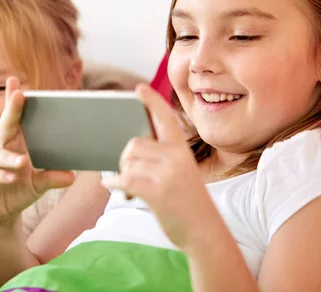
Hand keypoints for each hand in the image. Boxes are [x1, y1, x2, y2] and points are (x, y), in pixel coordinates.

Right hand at [0, 77, 75, 227]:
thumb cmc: (17, 191)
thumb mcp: (38, 185)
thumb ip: (52, 178)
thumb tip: (71, 175)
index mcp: (11, 143)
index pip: (13, 119)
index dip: (13, 102)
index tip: (18, 84)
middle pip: (3, 126)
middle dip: (11, 110)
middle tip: (19, 95)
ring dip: (8, 157)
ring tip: (22, 162)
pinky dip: (0, 175)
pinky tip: (11, 178)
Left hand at [103, 84, 218, 250]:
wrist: (206, 233)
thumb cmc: (190, 205)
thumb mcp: (183, 174)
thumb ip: (163, 160)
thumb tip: (131, 151)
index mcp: (182, 151)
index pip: (165, 119)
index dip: (152, 101)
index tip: (138, 88)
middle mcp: (176, 157)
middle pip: (134, 144)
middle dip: (125, 159)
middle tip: (128, 175)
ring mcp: (167, 174)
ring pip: (127, 161)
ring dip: (122, 174)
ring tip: (127, 188)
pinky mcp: (157, 191)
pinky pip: (124, 179)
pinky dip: (114, 183)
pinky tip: (113, 187)